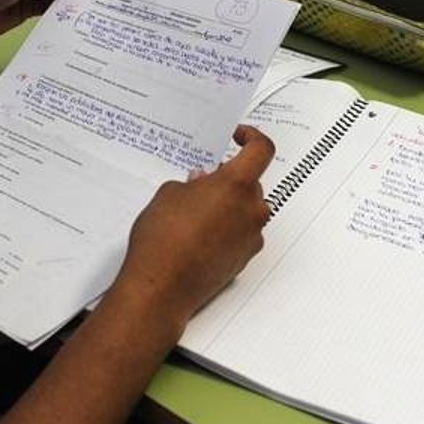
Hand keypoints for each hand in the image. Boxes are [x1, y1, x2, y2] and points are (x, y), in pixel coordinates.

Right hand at [114, 126, 274, 333]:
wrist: (161, 287)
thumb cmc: (163, 241)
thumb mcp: (168, 195)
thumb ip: (191, 184)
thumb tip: (201, 184)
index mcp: (236, 185)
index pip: (261, 150)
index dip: (252, 137)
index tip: (239, 136)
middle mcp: (251, 210)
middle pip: (251, 183)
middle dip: (228, 179)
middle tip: (203, 181)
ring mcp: (251, 237)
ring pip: (247, 209)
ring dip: (228, 205)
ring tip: (195, 211)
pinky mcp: (245, 259)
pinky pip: (242, 233)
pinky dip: (227, 228)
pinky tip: (198, 234)